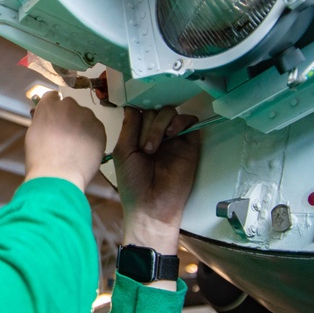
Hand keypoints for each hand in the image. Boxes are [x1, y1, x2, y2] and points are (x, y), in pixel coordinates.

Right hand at [24, 93, 105, 191]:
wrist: (58, 175)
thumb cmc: (40, 158)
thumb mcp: (34, 134)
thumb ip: (42, 120)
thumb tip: (47, 118)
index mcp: (49, 106)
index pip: (52, 96)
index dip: (53, 108)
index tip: (54, 116)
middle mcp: (68, 105)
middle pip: (70, 106)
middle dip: (68, 117)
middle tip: (65, 135)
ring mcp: (86, 116)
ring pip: (85, 117)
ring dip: (81, 125)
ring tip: (76, 146)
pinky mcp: (99, 128)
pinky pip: (96, 128)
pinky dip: (92, 136)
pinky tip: (85, 150)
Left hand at [112, 107, 200, 255]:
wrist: (152, 206)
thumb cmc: (134, 184)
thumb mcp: (124, 152)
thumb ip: (129, 127)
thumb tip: (132, 106)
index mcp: (138, 136)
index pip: (140, 111)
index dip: (138, 113)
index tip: (134, 122)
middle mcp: (156, 134)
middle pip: (154, 110)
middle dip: (147, 125)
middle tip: (144, 148)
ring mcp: (173, 138)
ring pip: (169, 112)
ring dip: (159, 125)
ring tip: (153, 147)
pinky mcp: (189, 143)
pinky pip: (189, 120)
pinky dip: (179, 122)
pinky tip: (171, 134)